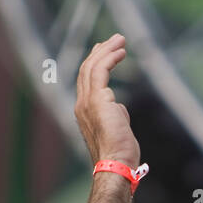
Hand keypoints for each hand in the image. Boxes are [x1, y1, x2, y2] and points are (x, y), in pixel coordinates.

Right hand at [74, 34, 140, 166]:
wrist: (116, 163)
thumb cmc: (120, 152)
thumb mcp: (117, 128)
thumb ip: (116, 114)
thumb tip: (119, 107)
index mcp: (84, 110)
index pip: (87, 81)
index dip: (97, 63)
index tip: (107, 52)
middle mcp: (81, 103)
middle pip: (87, 69)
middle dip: (101, 52)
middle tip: (115, 40)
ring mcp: (86, 101)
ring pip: (92, 67)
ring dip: (107, 50)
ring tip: (120, 39)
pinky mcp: (96, 100)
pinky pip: (100, 71)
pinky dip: (110, 58)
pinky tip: (120, 52)